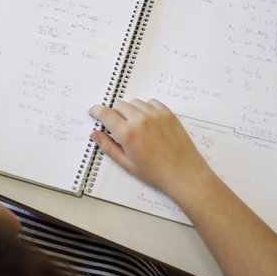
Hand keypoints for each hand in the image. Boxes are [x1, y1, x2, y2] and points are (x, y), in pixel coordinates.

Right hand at [88, 98, 210, 196]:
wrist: (183, 172)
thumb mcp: (127, 164)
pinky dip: (145, 108)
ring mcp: (155, 114)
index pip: (105, 113)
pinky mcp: (168, 113)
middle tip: (116, 125)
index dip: (96, 111)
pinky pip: (151, 102)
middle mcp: (140, 120)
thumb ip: (108, 146)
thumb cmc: (155, 172)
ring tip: (134, 125)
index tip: (93, 112)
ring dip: (129, 110)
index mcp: (128, 133)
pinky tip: (147, 121)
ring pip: (134, 102)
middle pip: (118, 105)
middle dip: (113, 113)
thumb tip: (95, 134)